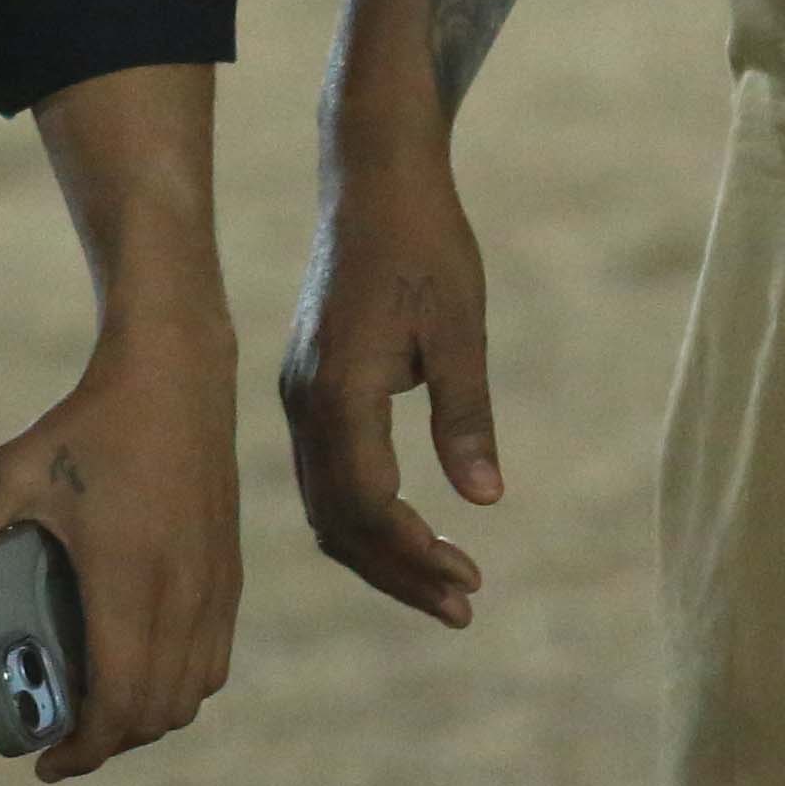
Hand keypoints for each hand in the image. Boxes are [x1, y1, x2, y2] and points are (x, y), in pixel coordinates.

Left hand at [0, 329, 237, 781]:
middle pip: (154, 713)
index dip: (83, 749)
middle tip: (60, 745)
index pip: (117, 699)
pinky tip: (141, 676)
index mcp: (126, 579)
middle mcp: (181, 594)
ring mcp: (214, 588)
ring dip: (144, 721)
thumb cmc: (85, 426)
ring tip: (97, 716)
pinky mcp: (229, 576)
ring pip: (191, 695)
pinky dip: (178, 690)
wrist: (175, 379)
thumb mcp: (10, 473)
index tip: (44, 763)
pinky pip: (213, 662)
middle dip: (106, 745)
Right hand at [278, 141, 499, 623]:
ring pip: (326, 504)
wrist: (373, 178)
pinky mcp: (308, 387)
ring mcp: (299, 395)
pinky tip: (406, 533)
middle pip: (340, 520)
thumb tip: (485, 499)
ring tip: (443, 586)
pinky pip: (324, 476)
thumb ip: (466, 415)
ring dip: (380, 553)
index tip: (472, 579)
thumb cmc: (425, 242)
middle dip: (400, 572)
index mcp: (340, 388)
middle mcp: (305, 401)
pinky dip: (361, 517)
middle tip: (465, 606)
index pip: (369, 503)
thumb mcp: (461, 326)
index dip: (417, 552)